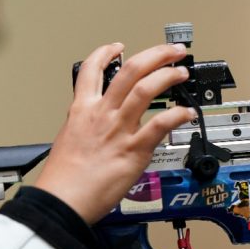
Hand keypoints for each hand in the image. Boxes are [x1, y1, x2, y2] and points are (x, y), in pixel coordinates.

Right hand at [35, 42, 194, 223]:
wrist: (62, 200)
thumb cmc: (63, 178)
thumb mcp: (68, 139)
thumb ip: (86, 126)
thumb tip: (95, 123)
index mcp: (82, 110)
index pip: (91, 70)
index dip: (106, 53)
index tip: (117, 47)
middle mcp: (102, 114)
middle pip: (131, 71)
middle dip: (155, 55)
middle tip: (170, 52)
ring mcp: (119, 129)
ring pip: (147, 89)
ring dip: (168, 76)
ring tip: (181, 72)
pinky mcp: (134, 150)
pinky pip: (160, 124)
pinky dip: (178, 115)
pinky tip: (186, 113)